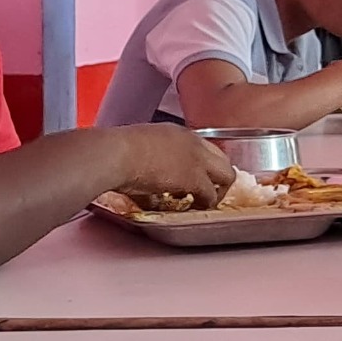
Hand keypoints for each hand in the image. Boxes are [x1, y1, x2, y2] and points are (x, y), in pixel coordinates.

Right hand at [109, 124, 236, 208]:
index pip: (204, 147)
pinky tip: (197, 208)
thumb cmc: (115, 151)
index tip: (198, 175)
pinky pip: (211, 195)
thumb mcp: (138, 145)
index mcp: (177, 132)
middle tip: (208, 191)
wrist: (115, 155)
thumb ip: (151, 155)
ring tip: (205, 202)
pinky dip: (207, 204)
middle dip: (218, 176)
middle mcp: (192, 142)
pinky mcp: (195, 179)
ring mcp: (196, 159)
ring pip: (226, 175)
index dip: (204, 163)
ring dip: (217, 191)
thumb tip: (147, 170)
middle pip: (222, 159)